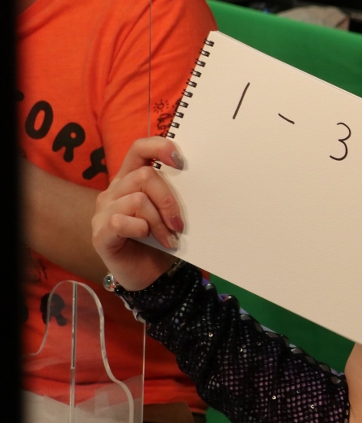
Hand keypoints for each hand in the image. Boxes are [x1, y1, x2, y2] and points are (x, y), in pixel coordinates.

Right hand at [92, 136, 184, 290]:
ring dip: (159, 221)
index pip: (140, 148)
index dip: (160, 147)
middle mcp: (115, 190)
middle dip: (168, 200)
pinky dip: (142, 230)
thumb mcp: (171, 211)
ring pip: (137, 200)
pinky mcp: (100, 234)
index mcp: (131, 178)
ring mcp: (104, 212)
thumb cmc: (162, 238)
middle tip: (180, 223)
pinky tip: (149, 240)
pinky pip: (120, 222)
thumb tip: (200, 177)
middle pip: (145, 176)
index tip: (181, 161)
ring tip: (169, 238)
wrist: (150, 275)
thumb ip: (175, 192)